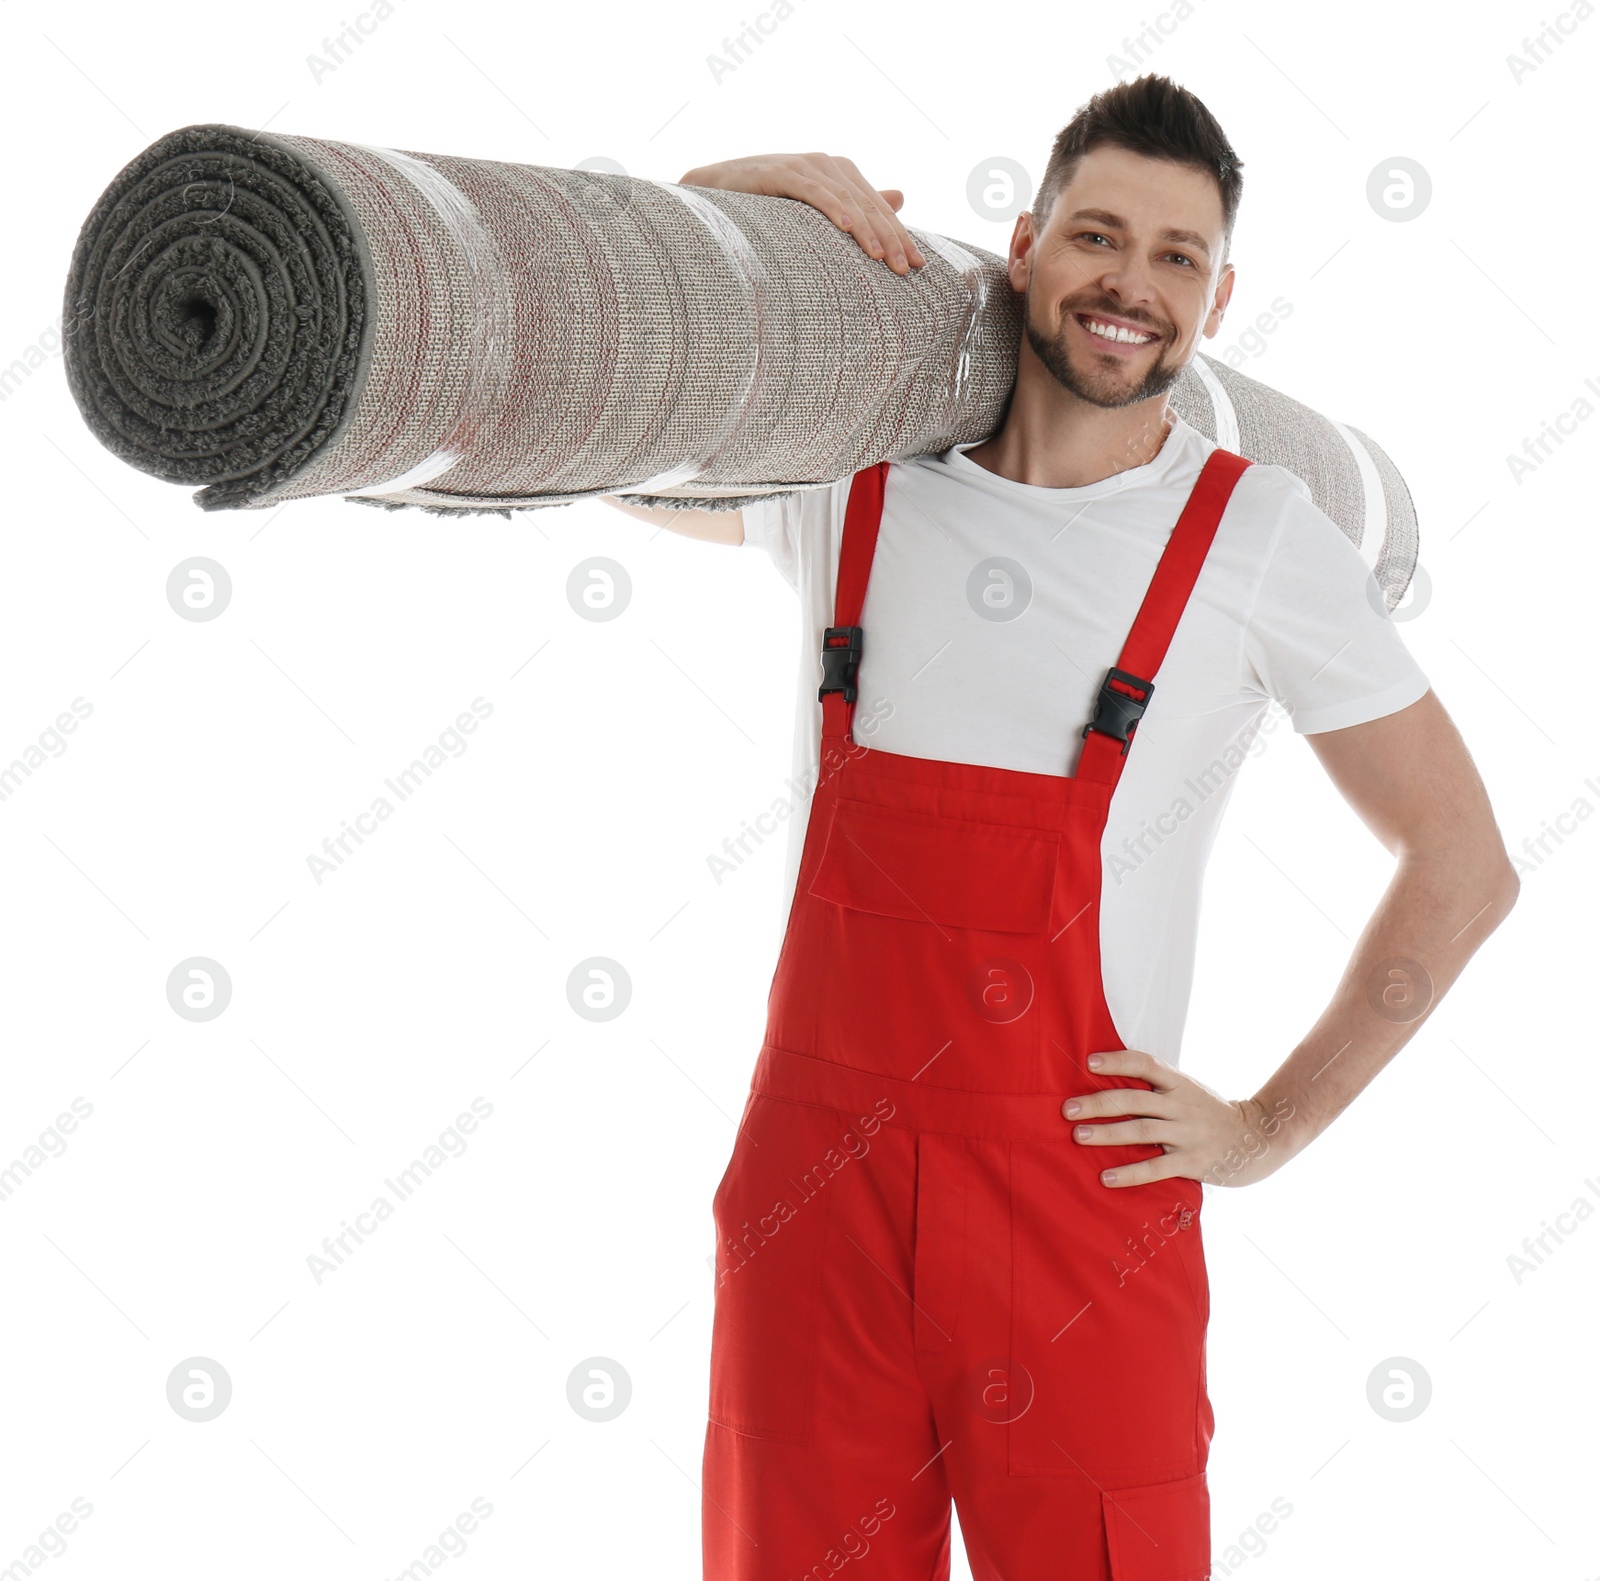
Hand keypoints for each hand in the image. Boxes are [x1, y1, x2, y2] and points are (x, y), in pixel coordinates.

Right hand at [676, 152, 925, 273]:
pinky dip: (834, 208)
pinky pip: (815, 192)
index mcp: (840, 172)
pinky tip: (848, 228)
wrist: (712, 191)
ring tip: (884, 259)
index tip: (919, 266)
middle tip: (908, 270)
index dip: (900, 234)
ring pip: (848, 200)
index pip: (878, 206)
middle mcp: (827, 164)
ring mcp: (805, 165)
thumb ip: (856, 202)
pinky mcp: (781, 171)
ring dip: (868, 230)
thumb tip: (901, 195)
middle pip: (869, 204)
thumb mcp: (815, 207)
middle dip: (891, 238)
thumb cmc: (764, 205)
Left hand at [1062, 1049, 1293, 1189]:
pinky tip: (1106, 1177)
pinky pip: (1156, 1167)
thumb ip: (1158, 1087)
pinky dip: (1130, 1173)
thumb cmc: (1211, 1113)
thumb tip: (1111, 1080)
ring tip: (1078, 1136)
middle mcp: (1181, 1105)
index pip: (1145, 1064)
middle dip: (1099, 1102)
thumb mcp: (1189, 1090)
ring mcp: (1187, 1134)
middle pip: (1134, 1099)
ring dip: (1107, 1134)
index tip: (1089, 1063)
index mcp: (1179, 1083)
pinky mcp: (1192, 1162)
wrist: (1257, 1139)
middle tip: (1068, 1108)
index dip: (1117, 1061)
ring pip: (1141, 1130)